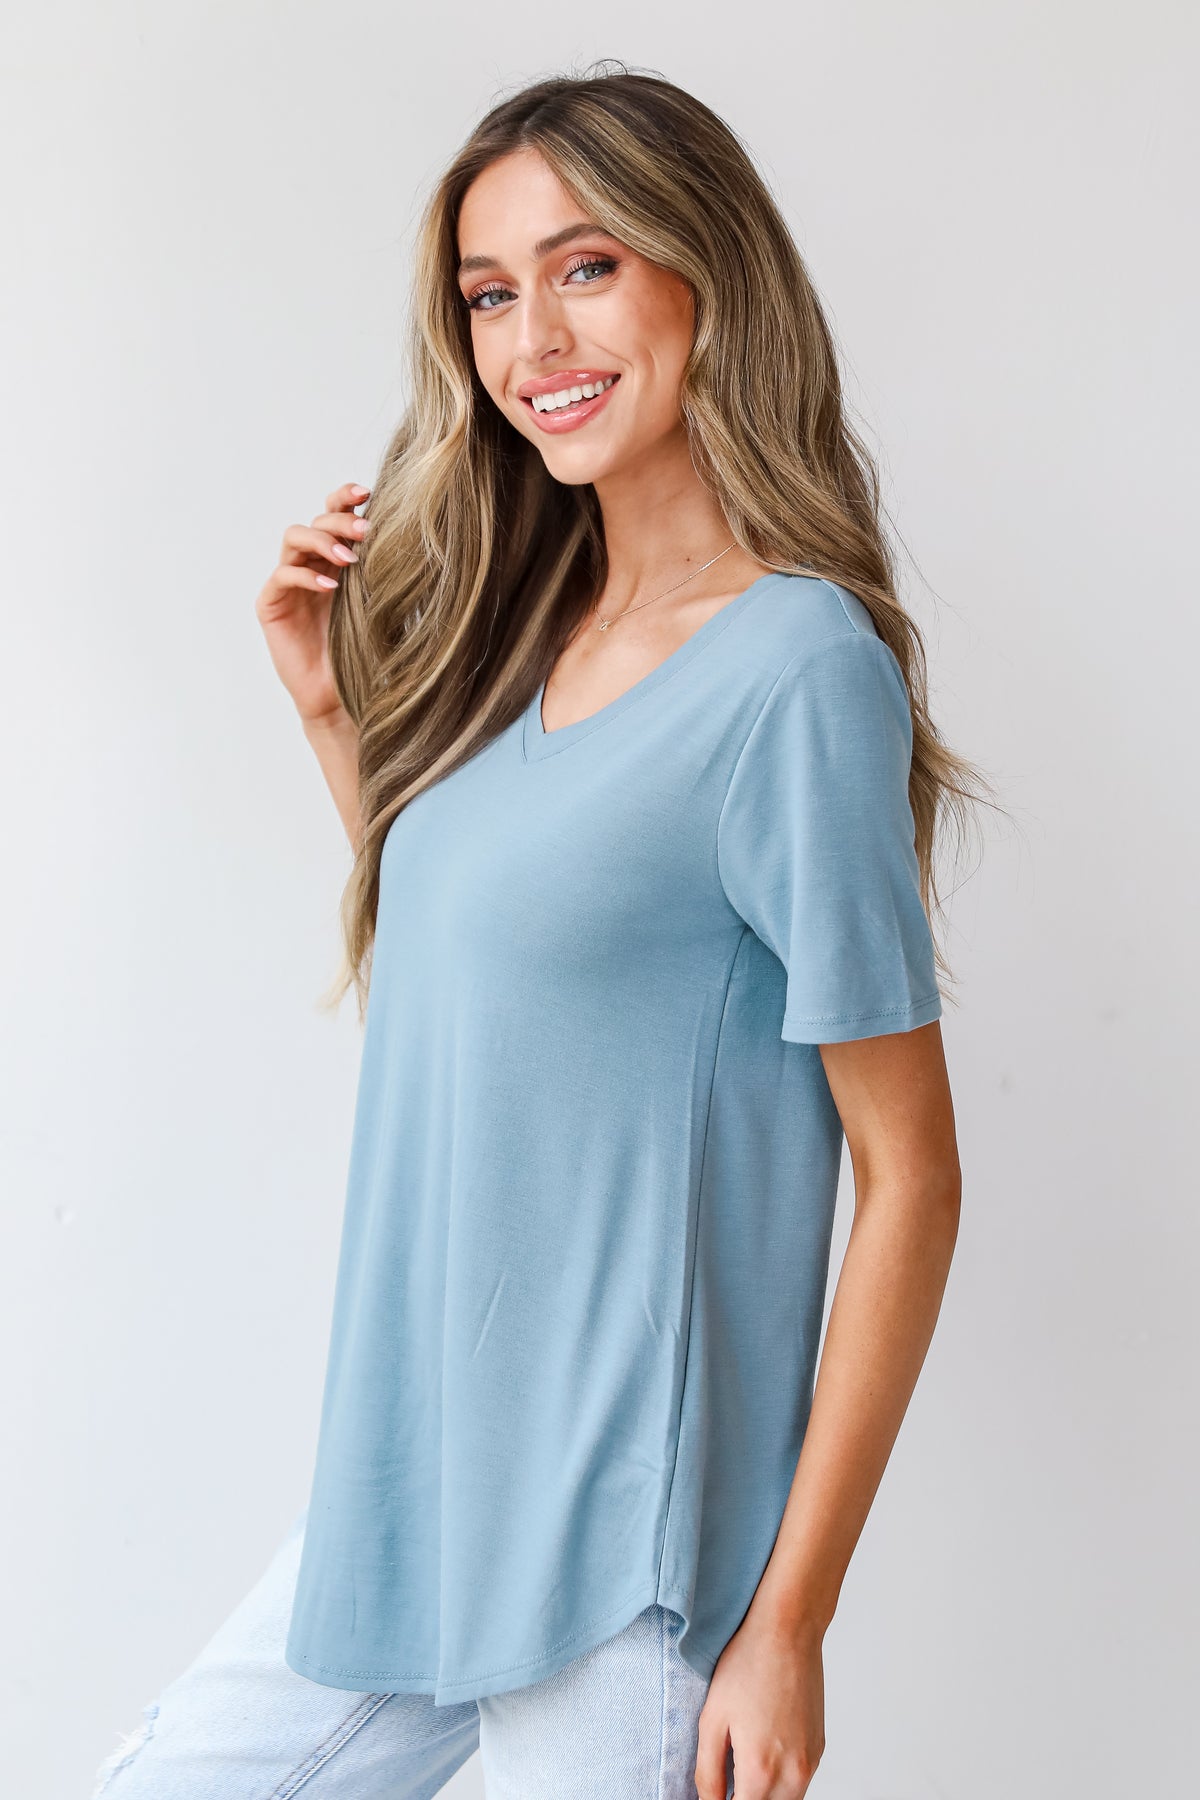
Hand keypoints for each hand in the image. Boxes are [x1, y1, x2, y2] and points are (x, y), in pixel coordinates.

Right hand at [255, 480, 371, 726]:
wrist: (341, 697)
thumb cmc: (365, 654)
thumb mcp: (381, 607)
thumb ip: (386, 574)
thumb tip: (413, 537)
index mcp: (337, 559)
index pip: (334, 515)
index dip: (345, 498)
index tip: (368, 492)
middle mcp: (311, 564)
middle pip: (316, 520)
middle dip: (340, 520)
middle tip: (365, 531)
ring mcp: (288, 583)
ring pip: (294, 538)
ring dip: (322, 540)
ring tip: (348, 558)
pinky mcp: (271, 604)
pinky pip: (283, 576)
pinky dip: (306, 576)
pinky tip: (331, 587)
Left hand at [694, 1610, 825, 1798]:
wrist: (788, 1630)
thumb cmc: (748, 1665)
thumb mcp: (712, 1719)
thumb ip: (708, 1773)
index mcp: (761, 1771)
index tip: (712, 1794)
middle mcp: (793, 1775)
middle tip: (724, 1783)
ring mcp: (810, 1763)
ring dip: (762, 1795)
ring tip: (740, 1767)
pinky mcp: (819, 1749)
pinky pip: (798, 1784)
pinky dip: (780, 1782)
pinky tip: (762, 1753)